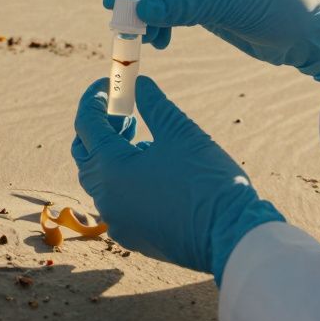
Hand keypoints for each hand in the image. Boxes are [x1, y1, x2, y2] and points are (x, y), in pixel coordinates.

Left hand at [72, 76, 283, 282]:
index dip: (95, 98)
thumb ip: (153, 104)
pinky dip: (124, 179)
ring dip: (113, 153)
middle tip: (126, 111)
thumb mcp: (180, 132)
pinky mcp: (133, 235)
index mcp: (110, 169)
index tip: (110, 83)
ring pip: (100, 179)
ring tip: (143, 138)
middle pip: (86, 153)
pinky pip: (116, 201)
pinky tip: (153, 169)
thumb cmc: (207, 180)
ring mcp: (117, 220)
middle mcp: (105, 198)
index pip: (86, 124)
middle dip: (100, 127)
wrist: (233, 236)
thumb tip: (138, 83)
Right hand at [103, 0, 319, 81]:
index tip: (114, 0)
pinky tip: (161, 42)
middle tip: (122, 23)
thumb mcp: (223, 4)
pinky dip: (162, 24)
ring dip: (148, 15)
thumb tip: (139, 10)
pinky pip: (172, 10)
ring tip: (143, 39)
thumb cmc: (275, 7)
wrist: (309, 35)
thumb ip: (179, 6)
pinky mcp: (206, 4)